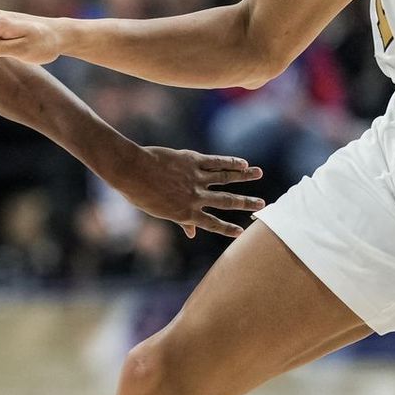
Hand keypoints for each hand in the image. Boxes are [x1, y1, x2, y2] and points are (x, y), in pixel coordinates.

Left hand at [106, 144, 264, 238]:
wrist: (131, 171)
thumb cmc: (140, 194)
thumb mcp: (159, 212)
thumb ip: (179, 221)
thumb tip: (191, 234)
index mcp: (185, 213)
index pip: (212, 224)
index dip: (228, 228)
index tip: (242, 231)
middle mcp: (195, 197)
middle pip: (226, 201)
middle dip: (245, 203)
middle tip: (263, 204)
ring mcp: (195, 178)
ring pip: (226, 178)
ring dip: (244, 177)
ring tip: (259, 174)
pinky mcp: (192, 161)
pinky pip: (215, 162)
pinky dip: (230, 162)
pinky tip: (242, 162)